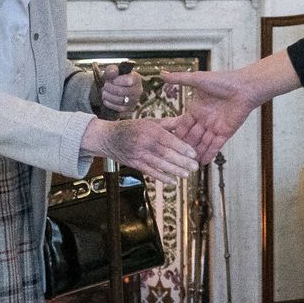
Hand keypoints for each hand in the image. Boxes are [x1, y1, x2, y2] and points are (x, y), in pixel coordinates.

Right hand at [83, 116, 197, 181]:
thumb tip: (186, 121)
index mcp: (150, 130)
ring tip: (187, 175)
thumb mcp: (150, 121)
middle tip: (195, 166)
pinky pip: (150, 172)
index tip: (194, 153)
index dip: (182, 147)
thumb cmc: (132, 128)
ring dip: (174, 171)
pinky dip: (161, 177)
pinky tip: (172, 181)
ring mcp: (139, 155)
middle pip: (165, 154)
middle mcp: (144, 143)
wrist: (109, 138)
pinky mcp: (135, 164)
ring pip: (159, 164)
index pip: (169, 140)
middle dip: (182, 161)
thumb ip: (169, 123)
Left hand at [96, 69, 141, 117]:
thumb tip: (113, 72)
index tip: (111, 80)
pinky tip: (106, 99)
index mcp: (136, 78)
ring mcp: (135, 100)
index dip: (117, 81)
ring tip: (104, 92)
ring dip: (108, 96)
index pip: (128, 81)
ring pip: (119, 100)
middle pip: (122, 91)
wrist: (113, 89)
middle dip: (109, 88)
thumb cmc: (114, 79)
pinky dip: (109, 103)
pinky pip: (119, 108)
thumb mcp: (111, 72)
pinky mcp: (130, 109)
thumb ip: (111, 70)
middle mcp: (138, 90)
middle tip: (105, 86)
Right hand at [160, 67, 264, 163]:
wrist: (245, 87)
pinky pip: (215, 146)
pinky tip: (201, 163)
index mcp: (196, 108)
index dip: (175, 134)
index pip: (182, 125)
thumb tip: (161, 74)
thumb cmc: (223, 81)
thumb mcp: (197, 79)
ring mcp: (214, 127)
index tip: (164, 143)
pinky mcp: (225, 132)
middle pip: (191, 136)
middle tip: (172, 158)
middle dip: (183, 147)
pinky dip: (209, 154)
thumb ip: (179, 79)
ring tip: (185, 165)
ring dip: (195, 153)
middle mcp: (204, 119)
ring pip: (202, 143)